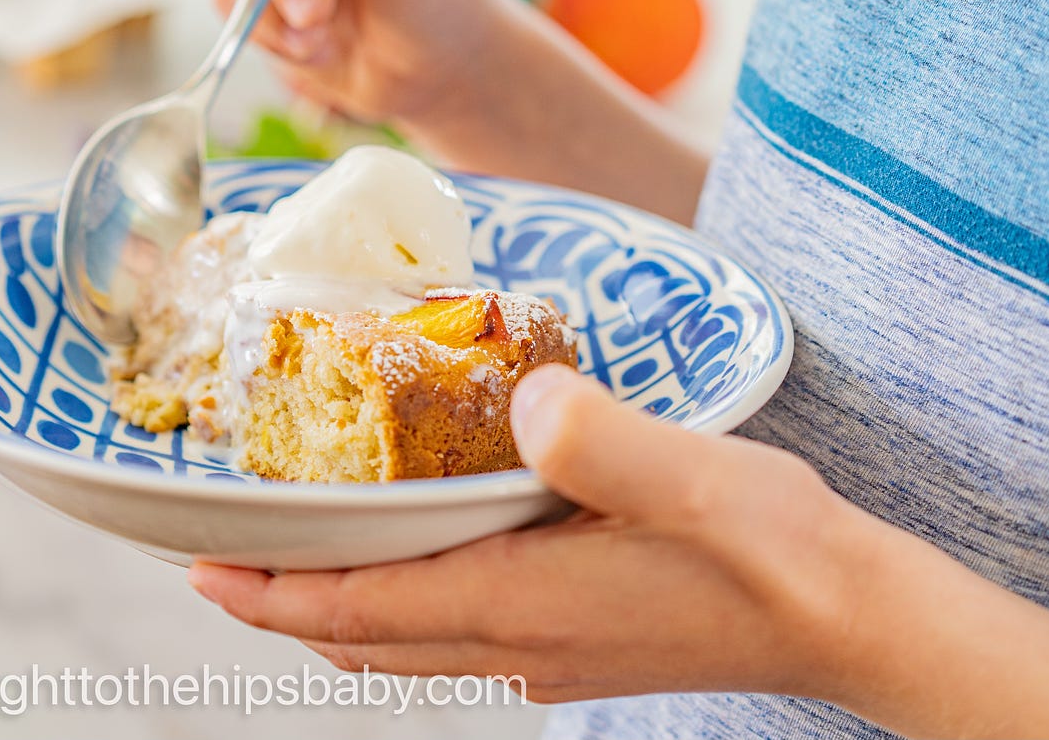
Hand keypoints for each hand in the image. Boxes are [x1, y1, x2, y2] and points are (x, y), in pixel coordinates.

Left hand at [188, 364, 864, 703]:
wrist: (848, 619)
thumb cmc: (776, 551)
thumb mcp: (696, 478)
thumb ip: (604, 441)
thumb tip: (531, 397)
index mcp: (526, 602)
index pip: (365, 610)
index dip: (276, 593)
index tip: (200, 568)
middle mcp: (523, 641)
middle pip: (369, 637)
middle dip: (288, 603)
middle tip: (219, 561)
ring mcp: (552, 651)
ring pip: (409, 643)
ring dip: (342, 609)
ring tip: (295, 565)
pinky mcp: (581, 642)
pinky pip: (457, 635)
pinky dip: (405, 608)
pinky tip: (420, 564)